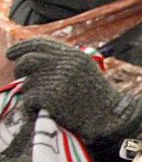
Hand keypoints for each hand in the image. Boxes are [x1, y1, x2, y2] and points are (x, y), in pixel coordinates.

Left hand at [8, 37, 141, 142]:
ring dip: (32, 93)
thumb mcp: (85, 70)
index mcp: (74, 55)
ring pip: (26, 83)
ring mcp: (56, 80)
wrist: (110, 118)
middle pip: (27, 61)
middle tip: (22, 78)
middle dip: (20, 70)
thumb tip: (32, 58)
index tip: (10, 53)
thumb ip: (63, 62)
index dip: (22, 47)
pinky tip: (46, 111)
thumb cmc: (97, 98)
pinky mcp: (50, 97)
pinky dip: (32, 108)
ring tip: (48, 102)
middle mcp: (64, 64)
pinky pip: (28, 100)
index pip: (40, 43)